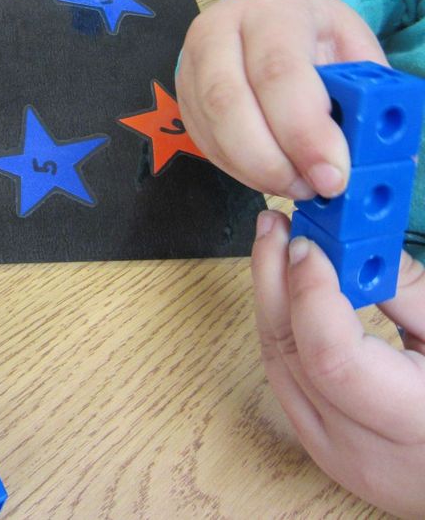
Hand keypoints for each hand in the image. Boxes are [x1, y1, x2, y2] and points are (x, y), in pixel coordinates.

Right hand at [175, 0, 385, 199]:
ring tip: (297, 183)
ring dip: (257, 171)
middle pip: (230, 103)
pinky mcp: (182, 94)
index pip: (278, 72)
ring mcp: (193, 62)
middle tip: (311, 189)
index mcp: (272, 10)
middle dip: (273, 161)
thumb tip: (364, 154)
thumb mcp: (353, 48)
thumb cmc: (316, 34)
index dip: (304, 132)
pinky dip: (240, 170)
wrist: (272, 11)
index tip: (333, 176)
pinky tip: (270, 174)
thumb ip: (362, 95)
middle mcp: (220, 30)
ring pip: (213, 129)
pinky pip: (205, 143)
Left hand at [253, 210, 424, 516]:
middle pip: (294, 356)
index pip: (334, 359)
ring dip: (270, 298)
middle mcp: (365, 450)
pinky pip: (284, 382)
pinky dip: (281, 329)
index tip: (305, 242)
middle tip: (275, 224)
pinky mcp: (322, 452)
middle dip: (276, 279)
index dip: (311, 293)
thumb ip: (407, 288)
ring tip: (274, 245)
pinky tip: (284, 291)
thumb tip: (350, 239)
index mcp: (415, 422)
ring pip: (278, 366)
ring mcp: (336, 457)